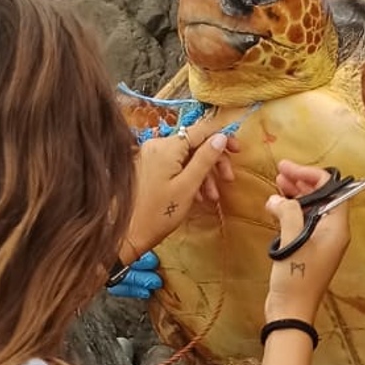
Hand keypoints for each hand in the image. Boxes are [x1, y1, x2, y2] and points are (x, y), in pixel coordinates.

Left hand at [110, 118, 238, 299]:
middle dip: (214, 160)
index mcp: (167, 147)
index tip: (239, 151)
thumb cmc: (158, 213)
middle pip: (195, 143)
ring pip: (186, 156)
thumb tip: (221, 136)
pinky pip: (175, 165)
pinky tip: (198, 195)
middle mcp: (157, 145)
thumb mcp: (188, 186)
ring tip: (212, 196)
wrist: (126, 234)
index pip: (201, 130)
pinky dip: (189, 176)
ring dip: (203, 172)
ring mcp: (150, 156)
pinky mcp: (148, 167)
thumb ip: (205, 159)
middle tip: (228, 179)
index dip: (223, 137)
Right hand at [263, 161, 351, 322]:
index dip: (311, 176)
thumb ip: (287, 213)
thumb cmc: (296, 278)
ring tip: (277, 185)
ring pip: (311, 209)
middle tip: (280, 173)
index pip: (333, 189)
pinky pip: (303, 223)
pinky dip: (291, 211)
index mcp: (337, 227)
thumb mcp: (292, 240)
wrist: (291, 311)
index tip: (289, 169)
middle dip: (302, 182)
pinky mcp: (308, 250)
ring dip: (295, 195)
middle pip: (322, 197)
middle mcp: (333, 232)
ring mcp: (320, 242)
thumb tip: (276, 199)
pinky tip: (276, 207)